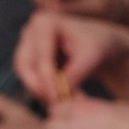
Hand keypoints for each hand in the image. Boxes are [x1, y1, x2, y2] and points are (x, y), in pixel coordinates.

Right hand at [14, 11, 128, 104]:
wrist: (103, 46)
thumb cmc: (99, 47)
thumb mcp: (92, 58)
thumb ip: (75, 74)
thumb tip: (58, 93)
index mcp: (44, 23)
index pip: (39, 57)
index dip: (47, 81)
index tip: (59, 100)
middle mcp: (30, 30)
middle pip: (24, 66)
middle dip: (41, 88)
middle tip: (61, 105)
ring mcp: (28, 44)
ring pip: (26, 75)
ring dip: (44, 92)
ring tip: (70, 101)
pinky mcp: (31, 58)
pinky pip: (32, 80)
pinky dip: (47, 91)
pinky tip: (67, 98)